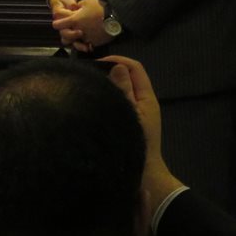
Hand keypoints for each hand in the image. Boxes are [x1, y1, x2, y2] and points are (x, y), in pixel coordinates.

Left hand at [51, 0, 112, 51]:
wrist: (117, 17)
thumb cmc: (101, 8)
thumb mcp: (87, 1)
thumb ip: (77, 6)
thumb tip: (74, 9)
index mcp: (74, 20)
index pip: (57, 24)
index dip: (57, 22)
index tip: (60, 21)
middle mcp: (78, 31)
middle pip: (63, 36)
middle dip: (64, 32)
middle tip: (69, 28)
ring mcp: (86, 38)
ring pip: (74, 44)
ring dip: (73, 40)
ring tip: (78, 35)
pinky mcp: (95, 43)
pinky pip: (85, 47)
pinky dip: (85, 44)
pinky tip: (87, 39)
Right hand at [99, 55, 184, 210]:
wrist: (144, 175)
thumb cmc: (139, 142)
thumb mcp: (131, 114)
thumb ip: (124, 90)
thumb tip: (118, 67)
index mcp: (147, 97)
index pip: (135, 67)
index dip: (118, 60)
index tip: (97, 63)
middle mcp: (143, 101)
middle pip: (127, 76)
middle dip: (109, 70)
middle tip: (88, 74)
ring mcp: (136, 111)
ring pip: (121, 88)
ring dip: (107, 84)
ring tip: (88, 86)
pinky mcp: (128, 119)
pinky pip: (117, 100)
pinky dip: (106, 96)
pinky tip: (92, 102)